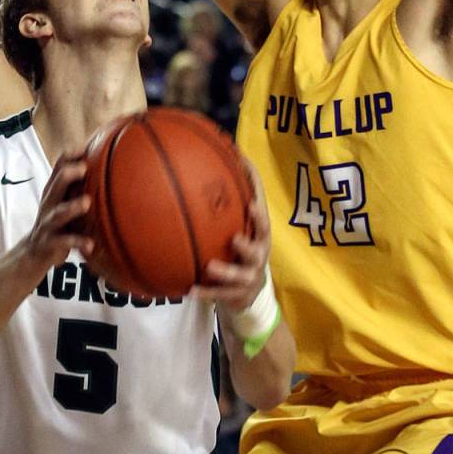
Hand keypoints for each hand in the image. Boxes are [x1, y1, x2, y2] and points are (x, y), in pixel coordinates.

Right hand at [23, 152, 93, 271]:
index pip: (58, 167)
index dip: (69, 156)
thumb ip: (79, 186)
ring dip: (72, 207)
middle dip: (68, 175)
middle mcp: (49, 203)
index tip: (84, 147)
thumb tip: (110, 166)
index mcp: (54, 190)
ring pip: (59, 213)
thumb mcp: (64, 201)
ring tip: (86, 202)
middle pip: (55, 185)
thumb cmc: (58, 221)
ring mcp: (48, 223)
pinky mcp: (50, 242)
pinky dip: (77, 242)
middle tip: (83, 168)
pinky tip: (90, 244)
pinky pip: (64, 242)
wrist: (34, 251)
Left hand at [192, 157, 270, 312]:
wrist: (249, 293)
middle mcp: (258, 255)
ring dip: (225, 271)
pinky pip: (219, 295)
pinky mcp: (236, 295)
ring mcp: (249, 276)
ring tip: (210, 267)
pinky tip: (189, 290)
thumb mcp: (240, 226)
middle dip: (248, 244)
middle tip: (234, 238)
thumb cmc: (241, 249)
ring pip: (239, 275)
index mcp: (259, 236)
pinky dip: (205, 293)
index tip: (251, 200)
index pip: (263, 219)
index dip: (259, 208)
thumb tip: (219, 158)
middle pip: (258, 249)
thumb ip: (231, 201)